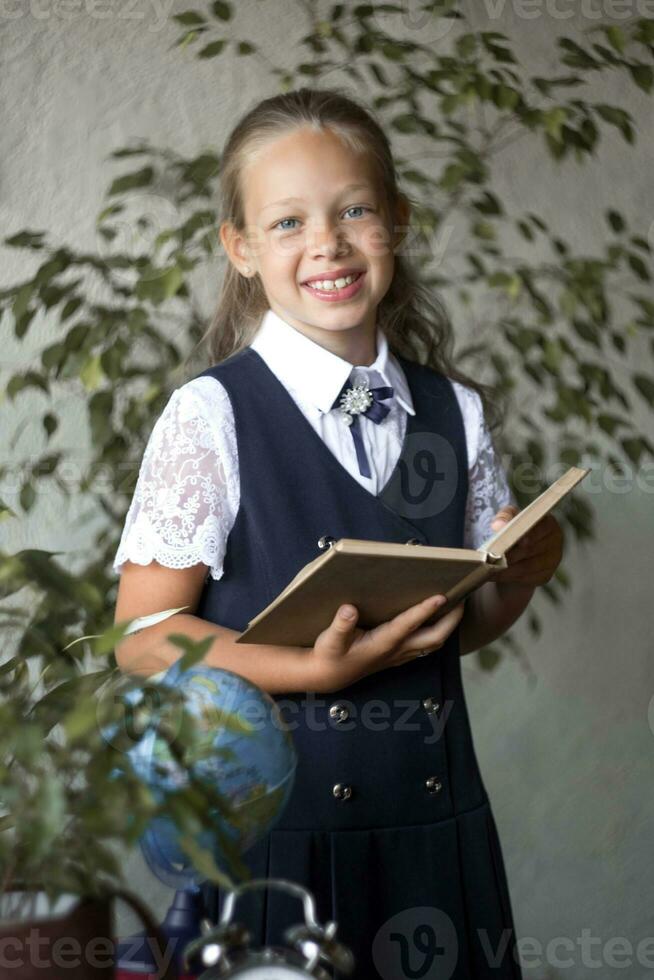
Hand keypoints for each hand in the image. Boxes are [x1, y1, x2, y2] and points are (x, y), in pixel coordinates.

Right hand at [308, 595, 464, 692]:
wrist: (328, 675)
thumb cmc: (330, 655)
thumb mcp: (329, 640)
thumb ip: (340, 626)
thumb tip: (349, 609)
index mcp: (382, 644)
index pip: (408, 625)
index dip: (425, 610)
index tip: (441, 596)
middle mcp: (396, 650)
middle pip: (434, 638)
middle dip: (451, 620)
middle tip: (463, 597)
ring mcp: (400, 655)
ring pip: (433, 643)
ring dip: (448, 625)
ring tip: (456, 605)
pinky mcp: (398, 655)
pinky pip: (426, 645)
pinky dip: (438, 631)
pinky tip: (439, 619)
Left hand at [487, 504, 563, 587]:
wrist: (519, 551)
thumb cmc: (515, 530)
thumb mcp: (509, 517)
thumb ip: (504, 517)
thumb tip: (498, 526)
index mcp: (549, 524)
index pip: (539, 528)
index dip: (523, 535)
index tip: (506, 541)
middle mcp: (555, 542)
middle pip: (530, 549)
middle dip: (509, 554)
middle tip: (490, 558)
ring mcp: (552, 561)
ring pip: (527, 567)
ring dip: (506, 569)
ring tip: (489, 568)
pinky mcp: (545, 576)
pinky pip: (526, 578)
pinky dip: (509, 577)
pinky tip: (496, 575)